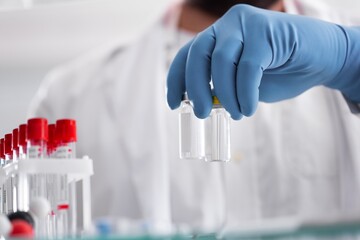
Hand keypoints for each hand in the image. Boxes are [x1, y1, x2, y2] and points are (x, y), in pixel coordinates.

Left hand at [167, 4, 359, 118]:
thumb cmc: (280, 72)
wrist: (321, 59)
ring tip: (237, 114)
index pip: (187, 55)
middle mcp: (227, 25)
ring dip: (225, 94)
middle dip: (195, 88)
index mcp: (217, 36)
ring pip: (221, 61)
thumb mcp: (243, 85)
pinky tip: (249, 107)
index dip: (176, 79)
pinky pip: (247, 67)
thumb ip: (222, 89)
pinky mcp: (266, 31)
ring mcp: (246, 24)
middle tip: (202, 113)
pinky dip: (245, 92)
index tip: (173, 103)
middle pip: (198, 54)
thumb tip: (202, 103)